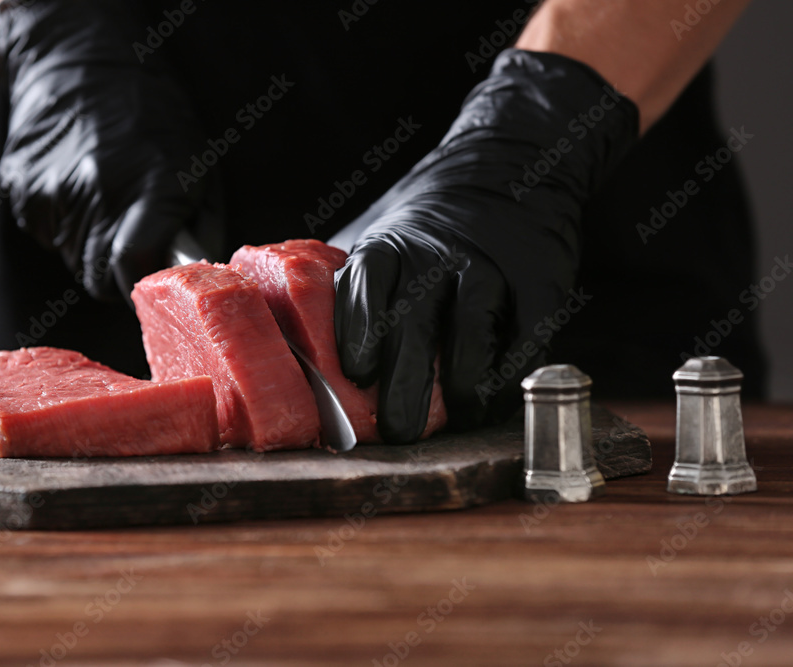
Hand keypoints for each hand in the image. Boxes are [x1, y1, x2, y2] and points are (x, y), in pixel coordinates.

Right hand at [0, 0, 216, 299]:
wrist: (81, 59)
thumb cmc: (154, 114)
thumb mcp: (199, 165)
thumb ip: (199, 228)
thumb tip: (191, 274)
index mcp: (150, 186)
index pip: (134, 268)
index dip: (141, 282)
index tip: (149, 276)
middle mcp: (98, 191)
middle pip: (98, 278)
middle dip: (116, 272)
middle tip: (130, 241)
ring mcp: (53, 190)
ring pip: (72, 258)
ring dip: (89, 243)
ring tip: (104, 196)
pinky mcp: (22, 189)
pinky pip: (47, 234)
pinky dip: (62, 222)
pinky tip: (76, 183)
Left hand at [332, 49, 638, 442]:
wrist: (507, 169)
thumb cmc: (427, 229)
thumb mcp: (380, 240)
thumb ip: (350, 288)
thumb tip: (301, 348)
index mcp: (390, 244)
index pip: (367, 283)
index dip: (359, 330)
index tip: (354, 374)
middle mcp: (437, 254)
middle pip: (416, 319)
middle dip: (404, 382)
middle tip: (397, 430)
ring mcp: (490, 266)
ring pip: (473, 329)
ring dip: (461, 382)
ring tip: (452, 417)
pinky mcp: (538, 281)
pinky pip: (524, 336)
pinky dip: (508, 375)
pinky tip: (492, 400)